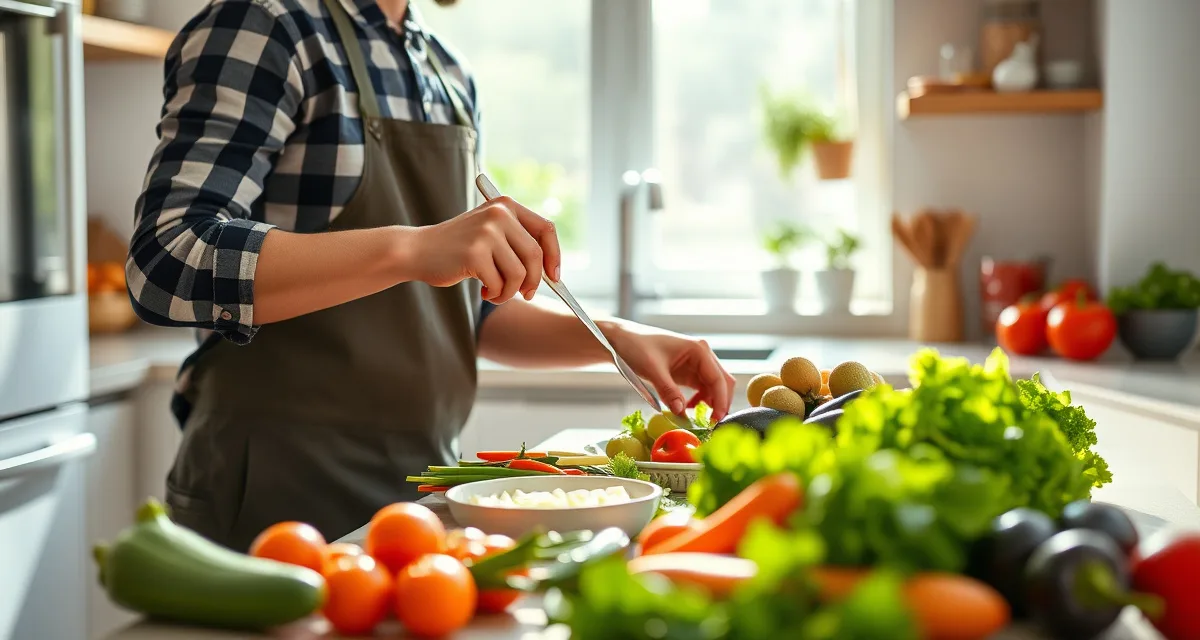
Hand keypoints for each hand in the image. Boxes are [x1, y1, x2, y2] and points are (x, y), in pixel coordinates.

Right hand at [402, 197, 560, 302]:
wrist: (417, 250)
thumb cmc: (458, 249)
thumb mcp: (490, 235)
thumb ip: (517, 244)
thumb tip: (551, 273)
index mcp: (506, 205)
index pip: (546, 229)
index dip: (554, 256)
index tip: (554, 277)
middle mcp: (499, 214)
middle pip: (535, 255)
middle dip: (533, 281)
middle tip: (525, 294)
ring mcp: (486, 232)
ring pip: (519, 274)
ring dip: (510, 292)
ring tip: (495, 293)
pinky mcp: (474, 253)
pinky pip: (499, 284)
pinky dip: (494, 295)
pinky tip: (482, 292)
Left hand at [604, 323, 735, 420]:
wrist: (621, 340)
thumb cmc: (636, 347)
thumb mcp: (652, 369)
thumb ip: (668, 391)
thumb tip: (681, 412)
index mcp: (698, 350)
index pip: (718, 379)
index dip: (721, 401)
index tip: (716, 420)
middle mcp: (702, 355)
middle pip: (722, 382)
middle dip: (720, 403)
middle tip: (711, 424)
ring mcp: (696, 363)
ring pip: (714, 387)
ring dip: (711, 403)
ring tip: (700, 419)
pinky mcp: (688, 372)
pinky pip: (702, 388)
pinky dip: (700, 401)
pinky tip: (688, 409)